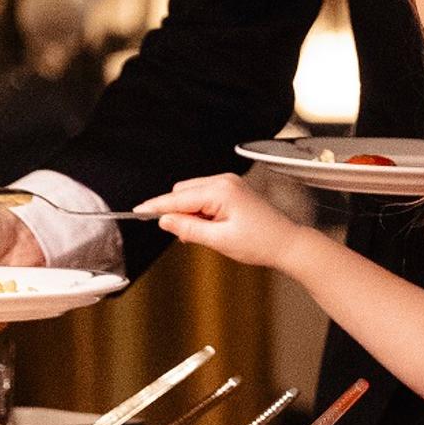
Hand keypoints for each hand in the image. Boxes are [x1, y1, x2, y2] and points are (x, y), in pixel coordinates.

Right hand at [136, 173, 304, 270]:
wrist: (286, 243)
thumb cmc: (259, 243)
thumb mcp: (219, 240)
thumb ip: (189, 229)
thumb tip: (164, 220)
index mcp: (220, 191)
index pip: (178, 198)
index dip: (156, 206)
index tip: (137, 211)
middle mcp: (224, 181)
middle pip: (182, 192)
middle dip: (177, 213)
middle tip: (186, 236)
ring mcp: (229, 183)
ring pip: (192, 194)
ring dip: (190, 214)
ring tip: (208, 235)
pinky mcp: (232, 190)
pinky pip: (204, 196)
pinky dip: (200, 212)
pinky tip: (211, 228)